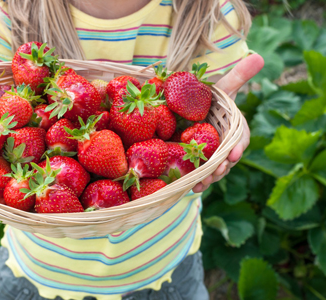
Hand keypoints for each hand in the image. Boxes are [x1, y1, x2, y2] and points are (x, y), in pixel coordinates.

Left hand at [192, 54, 263, 192]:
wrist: (188, 113)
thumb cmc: (209, 101)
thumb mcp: (222, 89)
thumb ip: (238, 76)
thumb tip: (258, 56)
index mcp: (233, 129)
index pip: (240, 139)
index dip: (238, 147)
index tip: (233, 154)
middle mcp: (224, 145)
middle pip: (227, 160)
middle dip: (223, 166)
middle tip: (216, 171)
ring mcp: (211, 156)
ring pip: (214, 170)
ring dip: (210, 177)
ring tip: (201, 183)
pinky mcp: (198, 163)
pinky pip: (200, 176)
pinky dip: (198, 183)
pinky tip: (192, 188)